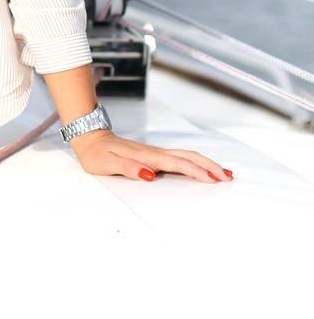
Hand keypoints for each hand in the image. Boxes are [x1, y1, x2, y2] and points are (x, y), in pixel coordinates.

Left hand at [68, 129, 233, 183]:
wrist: (90, 138)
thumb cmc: (97, 154)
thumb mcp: (108, 164)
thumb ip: (129, 169)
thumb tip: (151, 175)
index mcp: (148, 157)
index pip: (178, 164)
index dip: (197, 171)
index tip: (213, 180)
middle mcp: (155, 153)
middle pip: (189, 157)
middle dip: (210, 166)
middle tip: (229, 177)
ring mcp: (155, 153)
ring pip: (186, 156)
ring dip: (206, 164)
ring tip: (223, 172)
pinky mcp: (153, 155)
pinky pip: (179, 158)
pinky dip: (194, 162)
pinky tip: (199, 167)